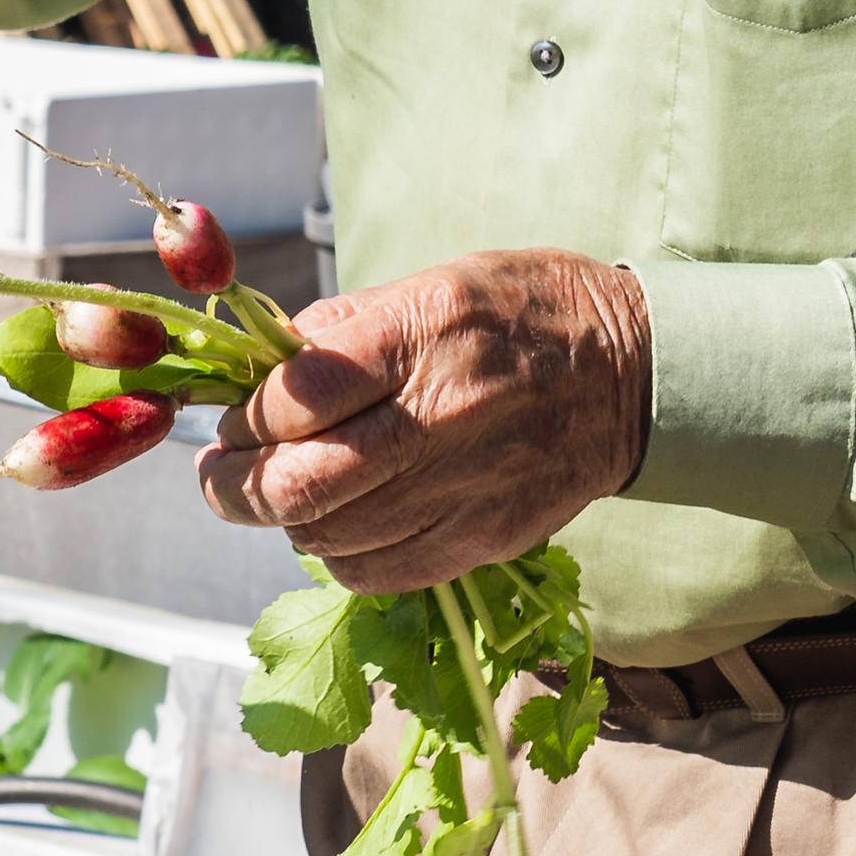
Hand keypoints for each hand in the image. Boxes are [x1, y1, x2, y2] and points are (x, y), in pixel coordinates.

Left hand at [199, 252, 651, 588]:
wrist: (635, 373)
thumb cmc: (524, 314)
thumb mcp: (433, 283)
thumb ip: (343, 329)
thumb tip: (261, 372)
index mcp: (419, 337)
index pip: (295, 398)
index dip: (243, 419)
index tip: (230, 422)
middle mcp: (440, 417)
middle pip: (299, 485)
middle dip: (234, 489)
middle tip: (220, 479)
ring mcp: (465, 488)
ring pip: (329, 537)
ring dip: (285, 522)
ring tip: (284, 495)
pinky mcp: (484, 538)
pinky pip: (377, 572)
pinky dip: (338, 555)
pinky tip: (339, 525)